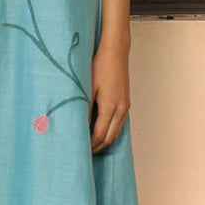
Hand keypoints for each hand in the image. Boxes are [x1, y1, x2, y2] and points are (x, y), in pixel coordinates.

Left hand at [89, 35, 129, 152]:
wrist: (115, 51)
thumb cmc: (100, 66)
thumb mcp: (88, 88)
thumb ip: (84, 110)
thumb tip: (79, 127)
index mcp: (111, 107)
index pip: (99, 135)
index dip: (90, 145)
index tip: (80, 150)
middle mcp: (121, 110)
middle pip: (110, 137)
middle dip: (98, 147)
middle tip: (85, 153)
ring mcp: (125, 106)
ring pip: (116, 132)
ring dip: (105, 141)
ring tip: (92, 145)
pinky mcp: (126, 102)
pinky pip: (120, 123)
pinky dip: (111, 131)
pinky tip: (102, 131)